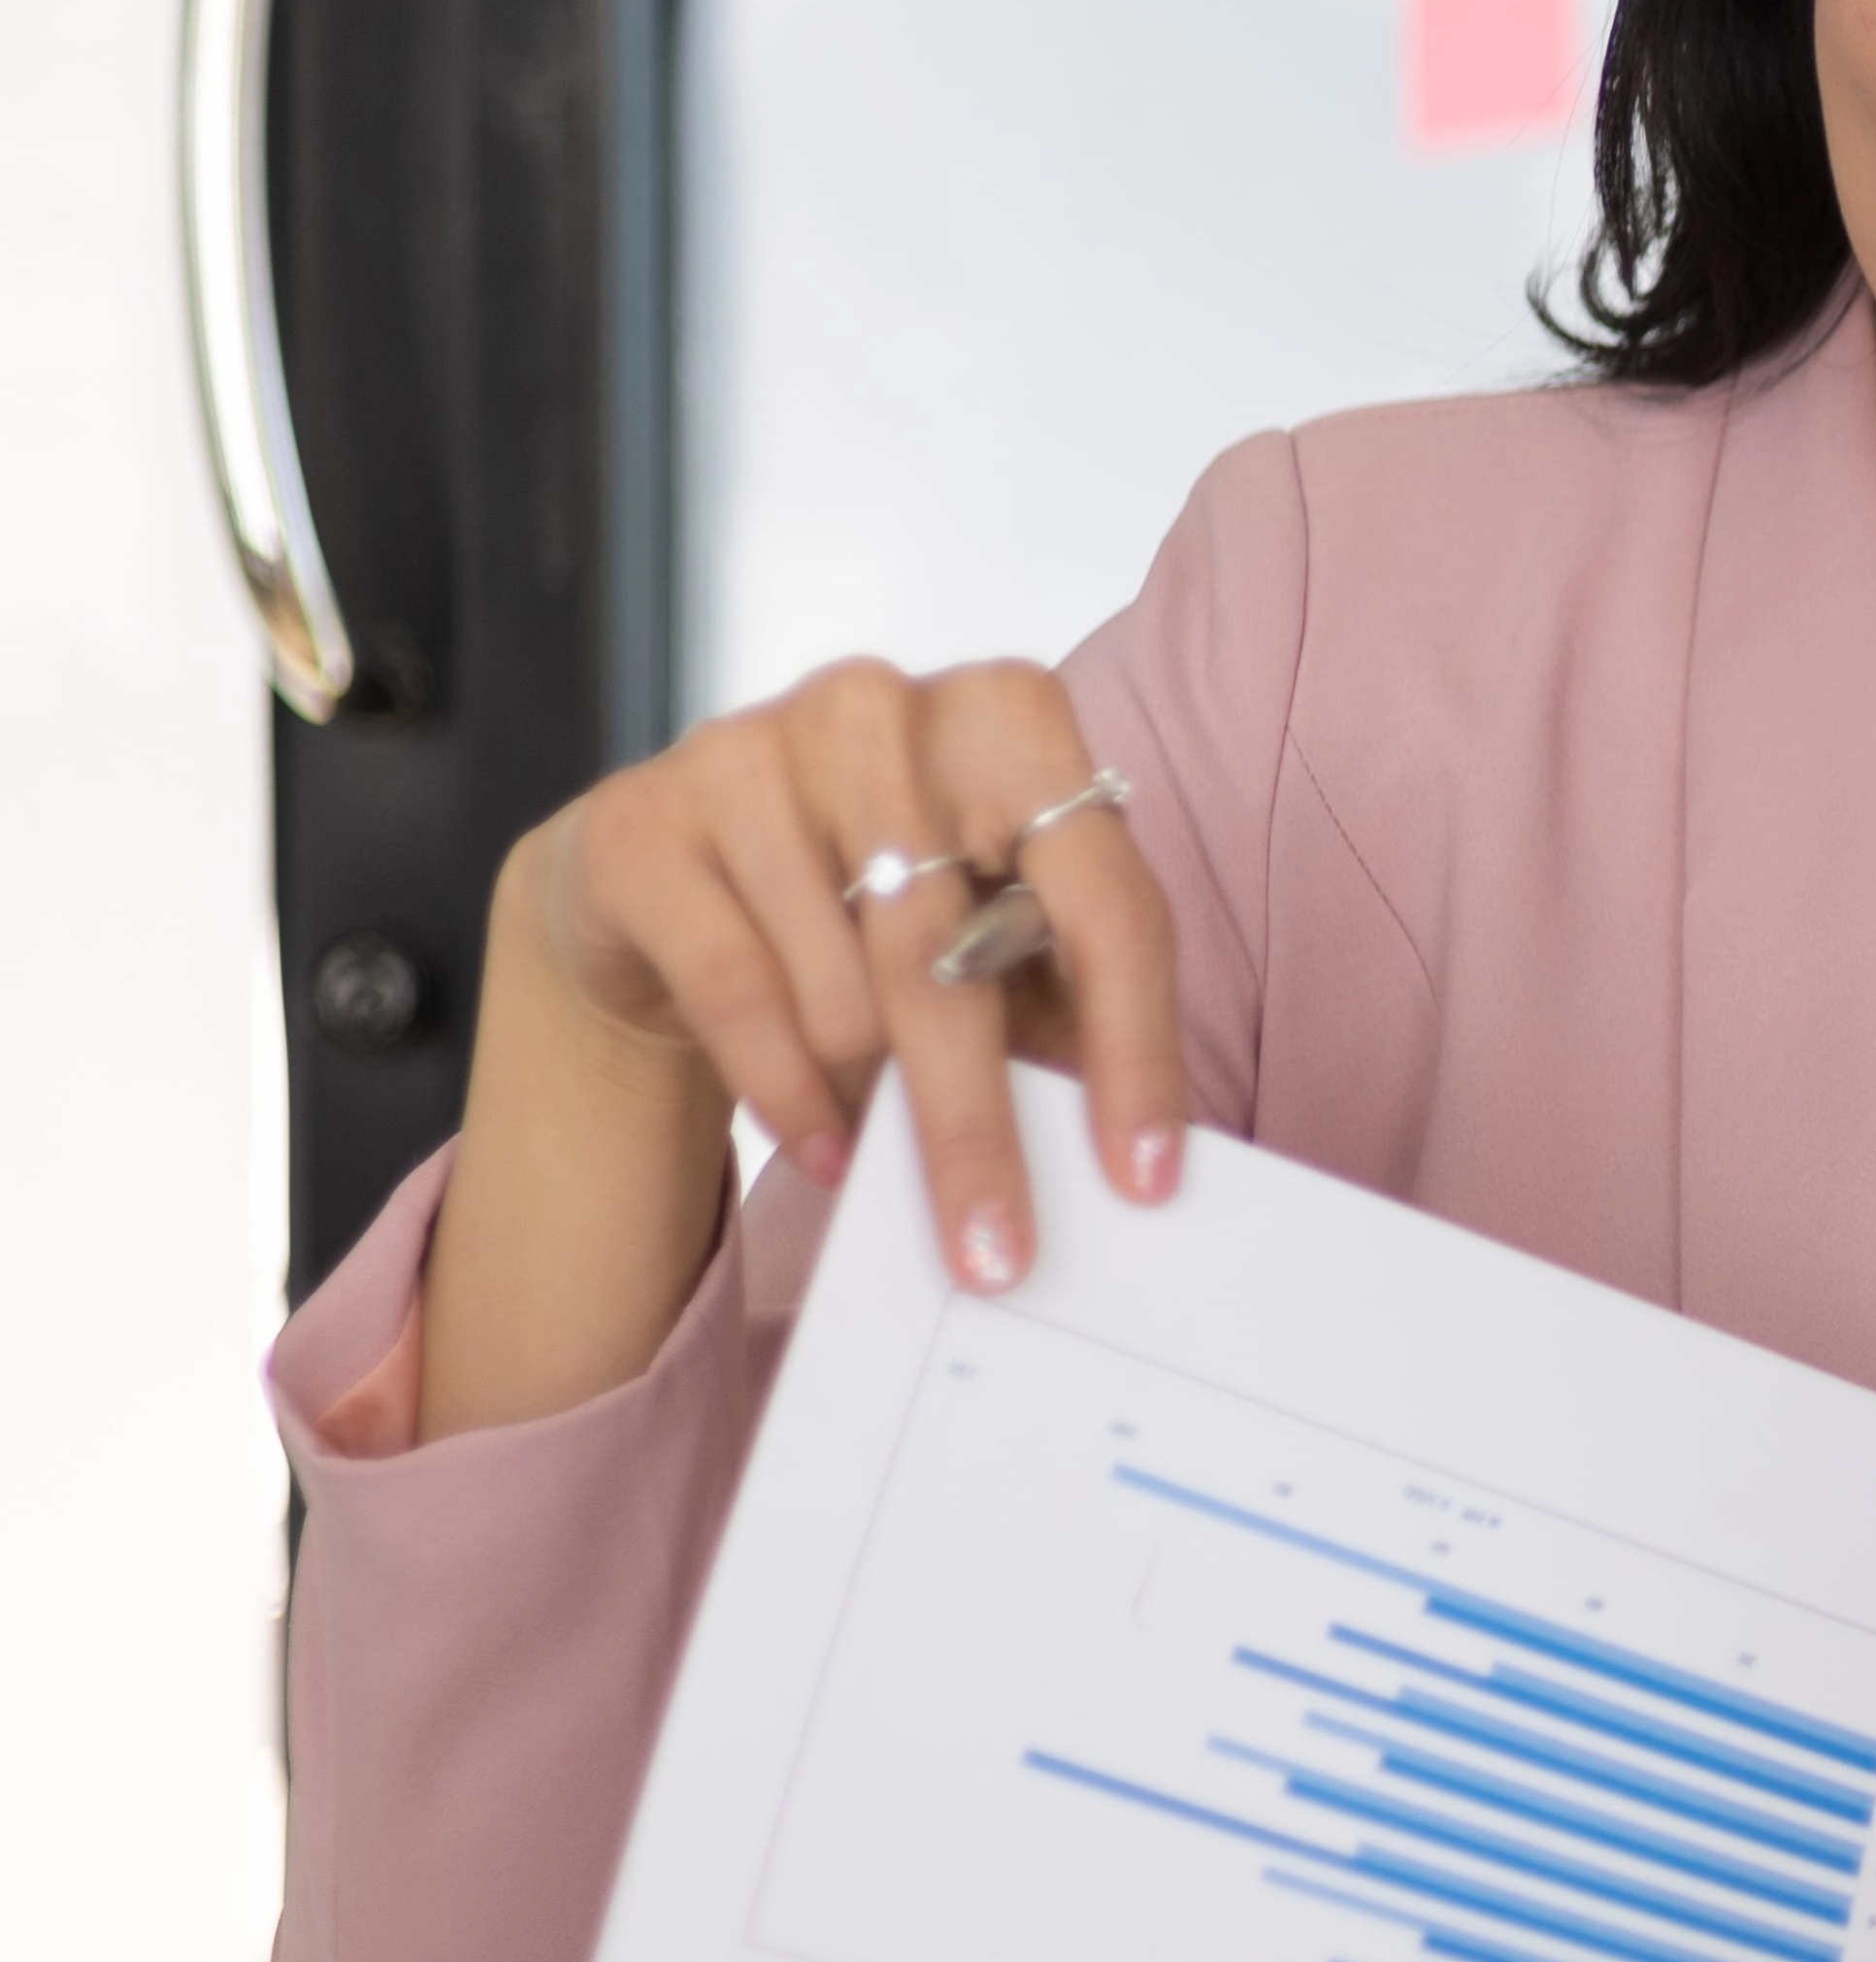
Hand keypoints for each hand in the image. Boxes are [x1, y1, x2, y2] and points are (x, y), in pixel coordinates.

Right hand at [511, 654, 1189, 1290]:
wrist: (663, 865)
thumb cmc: (866, 898)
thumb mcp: (986, 927)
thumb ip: (1055, 1004)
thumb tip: (1121, 1145)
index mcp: (1012, 717)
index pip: (1108, 902)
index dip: (1135, 1049)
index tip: (1144, 1177)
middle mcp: (884, 708)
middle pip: (957, 961)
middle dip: (979, 1128)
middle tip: (998, 1253)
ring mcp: (753, 750)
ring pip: (845, 992)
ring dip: (870, 1101)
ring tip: (879, 1145)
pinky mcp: (646, 819)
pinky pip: (740, 995)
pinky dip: (789, 1095)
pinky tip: (823, 1150)